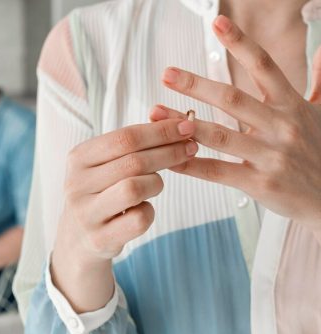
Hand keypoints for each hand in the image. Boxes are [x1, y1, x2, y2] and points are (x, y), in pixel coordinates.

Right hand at [50, 118, 197, 310]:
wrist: (77, 240)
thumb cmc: (100, 193)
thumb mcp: (103, 165)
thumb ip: (131, 146)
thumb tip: (178, 124)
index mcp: (77, 158)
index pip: (124, 137)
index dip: (160, 131)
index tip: (187, 127)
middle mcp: (76, 184)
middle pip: (133, 161)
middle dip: (169, 152)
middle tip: (191, 148)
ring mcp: (86, 214)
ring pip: (135, 188)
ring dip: (156, 183)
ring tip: (157, 184)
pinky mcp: (99, 239)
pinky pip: (139, 220)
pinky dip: (149, 212)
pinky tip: (143, 209)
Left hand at [156, 15, 320, 232]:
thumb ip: (319, 83)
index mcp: (292, 105)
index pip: (264, 66)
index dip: (240, 43)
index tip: (216, 23)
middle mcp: (281, 126)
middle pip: (232, 98)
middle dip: (196, 85)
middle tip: (166, 73)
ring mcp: (270, 155)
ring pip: (219, 135)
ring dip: (183, 123)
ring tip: (156, 114)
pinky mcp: (260, 183)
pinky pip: (217, 171)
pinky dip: (190, 165)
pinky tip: (168, 159)